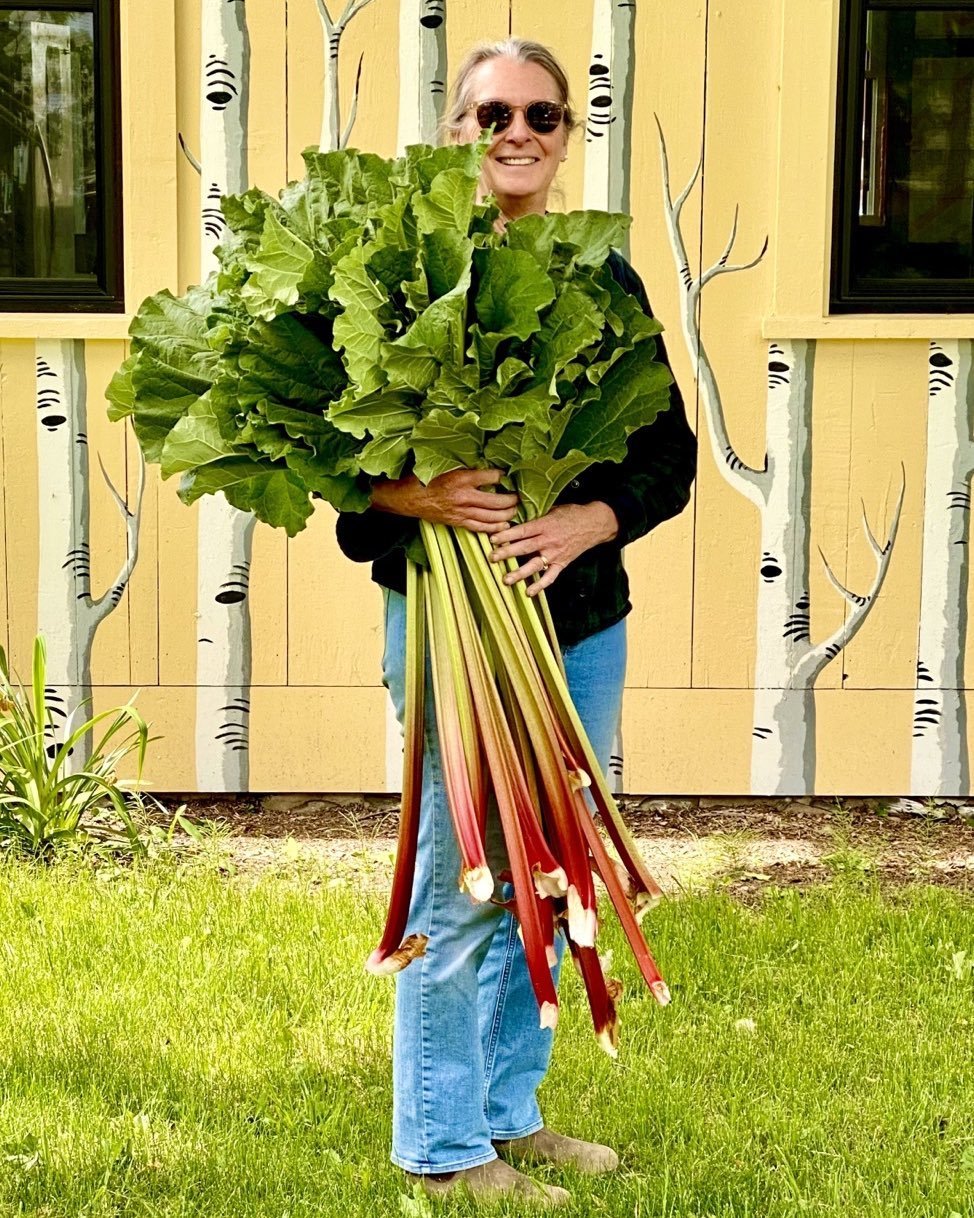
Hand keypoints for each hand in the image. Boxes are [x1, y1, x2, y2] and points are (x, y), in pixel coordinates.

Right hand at [370, 468, 518, 532]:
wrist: (408, 498)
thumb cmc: (425, 478)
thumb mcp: (445, 465)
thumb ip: (464, 464)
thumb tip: (484, 460)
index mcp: (461, 478)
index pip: (492, 476)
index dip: (504, 476)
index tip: (509, 475)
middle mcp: (464, 496)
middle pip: (497, 501)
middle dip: (512, 499)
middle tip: (518, 496)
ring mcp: (461, 511)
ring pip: (492, 516)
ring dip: (507, 514)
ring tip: (515, 510)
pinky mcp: (457, 522)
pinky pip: (480, 527)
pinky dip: (494, 527)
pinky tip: (504, 525)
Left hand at [488, 502, 619, 595]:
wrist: (595, 524)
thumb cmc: (572, 514)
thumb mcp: (553, 509)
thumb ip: (536, 516)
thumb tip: (517, 516)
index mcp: (545, 525)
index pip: (522, 531)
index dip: (507, 535)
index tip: (492, 539)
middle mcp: (548, 540)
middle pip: (524, 548)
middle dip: (506, 553)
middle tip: (492, 558)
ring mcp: (555, 554)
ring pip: (534, 565)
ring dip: (519, 573)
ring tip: (506, 579)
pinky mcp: (562, 564)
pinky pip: (550, 577)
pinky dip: (540, 586)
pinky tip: (529, 592)